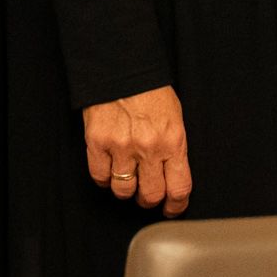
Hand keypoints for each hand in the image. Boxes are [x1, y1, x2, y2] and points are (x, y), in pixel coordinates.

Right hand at [84, 87, 190, 214]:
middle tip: (147, 193)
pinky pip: (100, 177)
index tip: (172, 208)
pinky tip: (110, 167)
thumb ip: (174, 148)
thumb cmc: (150, 92)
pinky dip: (104, 178)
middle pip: (150, 195)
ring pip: (123, 191)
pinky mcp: (97, 143)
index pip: (179, 187)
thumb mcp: (175, 118)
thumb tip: (173, 177)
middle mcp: (148, 147)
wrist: (122, 68)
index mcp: (173, 140)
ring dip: (126, 189)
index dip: (176, 205)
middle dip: (150, 199)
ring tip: (128, 177)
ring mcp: (121, 146)